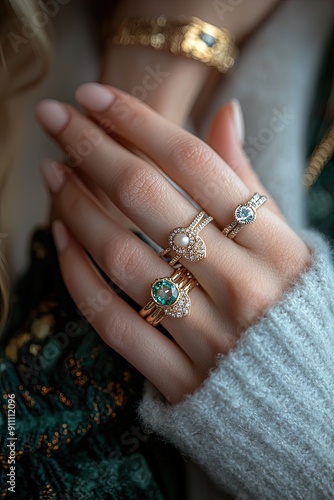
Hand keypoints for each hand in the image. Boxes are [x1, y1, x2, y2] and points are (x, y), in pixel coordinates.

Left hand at [36, 84, 308, 403]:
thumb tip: (227, 114)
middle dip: (93, 148)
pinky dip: (80, 279)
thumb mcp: (292, 248)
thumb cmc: (302, 318)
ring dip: (77, 208)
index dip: (139, 123)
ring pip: (123, 258)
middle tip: (56, 119)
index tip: (94, 97)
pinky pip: (114, 323)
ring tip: (52, 173)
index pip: (197, 165)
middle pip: (150, 200)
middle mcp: (243, 289)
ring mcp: (208, 337)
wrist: (311, 409)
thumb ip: (252, 186)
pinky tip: (61, 239)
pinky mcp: (180, 380)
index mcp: (278, 250)